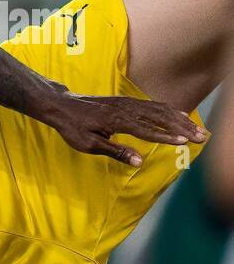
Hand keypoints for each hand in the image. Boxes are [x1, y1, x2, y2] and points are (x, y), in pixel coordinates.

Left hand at [44, 93, 204, 166]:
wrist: (62, 105)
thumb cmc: (73, 128)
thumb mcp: (89, 144)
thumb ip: (116, 152)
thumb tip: (139, 162)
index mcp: (117, 121)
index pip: (147, 130)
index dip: (166, 137)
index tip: (184, 143)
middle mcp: (126, 109)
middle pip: (159, 117)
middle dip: (182, 127)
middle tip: (201, 137)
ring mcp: (127, 103)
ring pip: (159, 109)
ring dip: (179, 119)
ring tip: (196, 128)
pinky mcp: (126, 102)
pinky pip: (152, 105)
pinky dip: (168, 110)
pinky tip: (179, 115)